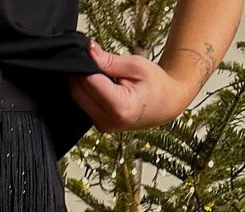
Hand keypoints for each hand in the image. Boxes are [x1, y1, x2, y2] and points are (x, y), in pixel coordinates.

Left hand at [70, 41, 192, 131]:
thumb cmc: (156, 84)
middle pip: (78, 92)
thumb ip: (109, 61)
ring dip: (83, 83)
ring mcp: (103, 127)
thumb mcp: (136, 66)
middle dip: (81, 73)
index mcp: (119, 107)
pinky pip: (84, 105)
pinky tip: (101, 85)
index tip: (89, 51)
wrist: (166, 105)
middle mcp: (108, 122)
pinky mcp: (100, 126)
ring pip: (78, 99)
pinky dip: (87, 92)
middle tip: (95, 60)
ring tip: (102, 73)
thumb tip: (89, 51)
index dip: (86, 64)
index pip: (89, 82)